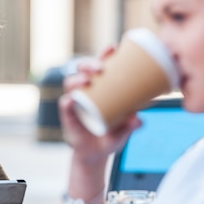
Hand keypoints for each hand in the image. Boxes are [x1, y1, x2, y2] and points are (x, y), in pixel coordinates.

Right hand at [59, 47, 140, 161]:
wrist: (96, 155)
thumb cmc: (111, 135)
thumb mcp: (125, 130)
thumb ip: (132, 125)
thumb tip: (139, 120)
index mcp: (99, 88)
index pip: (99, 67)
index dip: (103, 55)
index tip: (112, 48)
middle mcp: (85, 92)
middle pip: (82, 70)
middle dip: (89, 64)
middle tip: (100, 68)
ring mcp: (75, 103)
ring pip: (70, 84)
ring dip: (77, 79)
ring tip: (86, 81)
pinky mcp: (68, 118)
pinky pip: (65, 107)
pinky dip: (67, 103)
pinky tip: (70, 100)